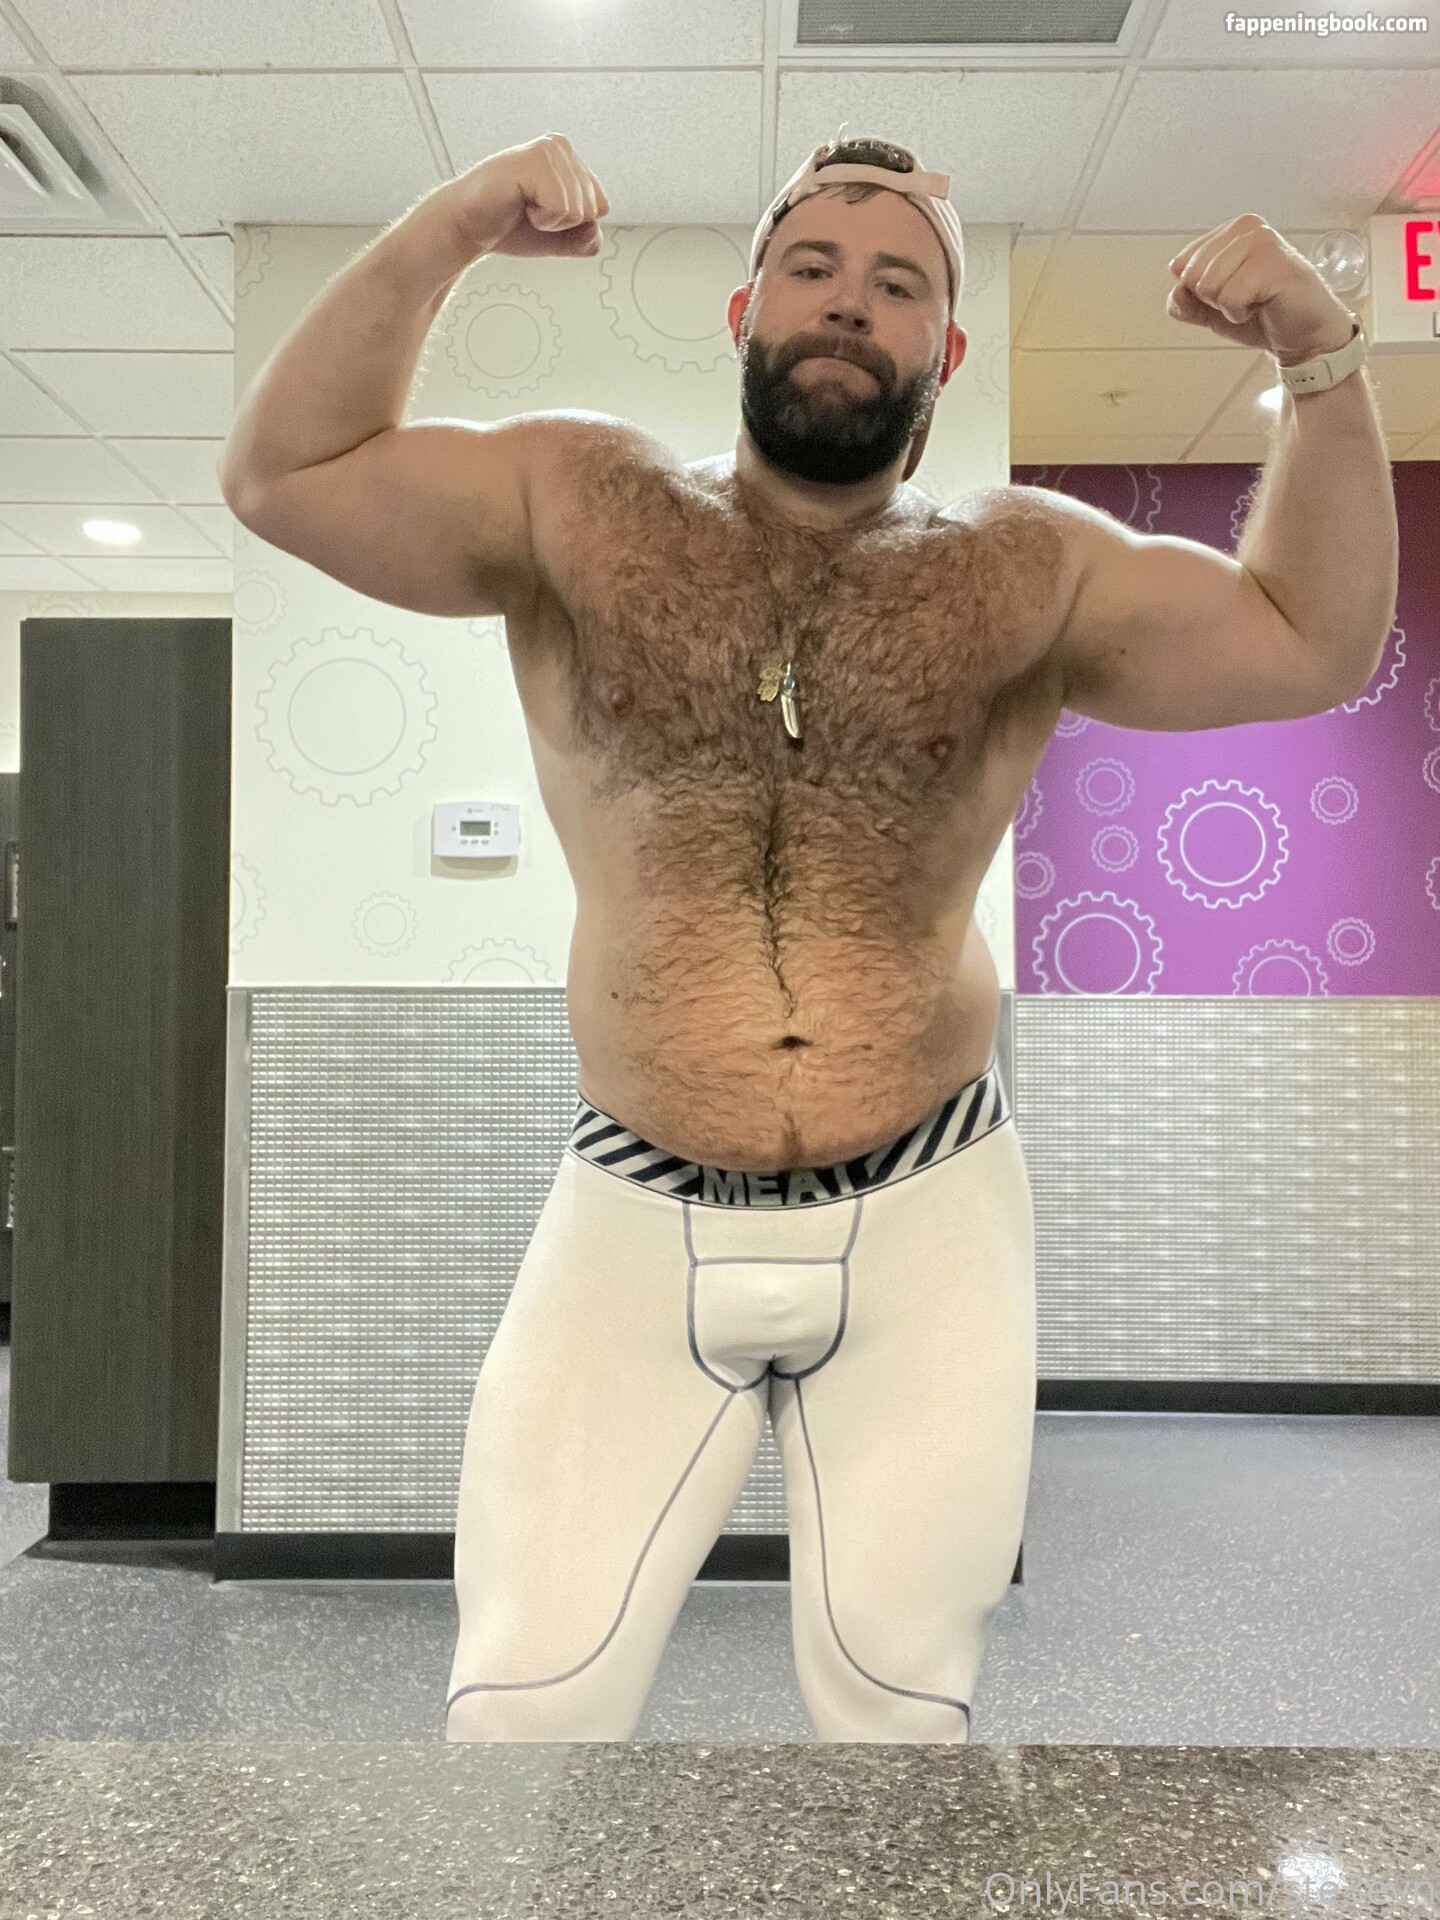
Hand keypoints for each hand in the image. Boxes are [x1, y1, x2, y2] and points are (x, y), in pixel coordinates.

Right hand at [436, 133, 609, 261]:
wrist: (468, 227)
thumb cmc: (507, 225)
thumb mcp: (558, 237)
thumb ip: (585, 238)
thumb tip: (596, 233)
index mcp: (569, 158)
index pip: (601, 206)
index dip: (573, 224)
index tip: (542, 214)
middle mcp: (560, 147)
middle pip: (593, 208)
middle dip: (563, 224)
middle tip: (530, 212)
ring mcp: (548, 150)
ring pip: (579, 210)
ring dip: (550, 222)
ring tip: (523, 207)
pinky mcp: (535, 161)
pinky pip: (562, 208)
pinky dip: (542, 219)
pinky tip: (519, 204)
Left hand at [1167, 214, 1354, 360]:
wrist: (1302, 335)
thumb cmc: (1262, 316)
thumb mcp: (1211, 311)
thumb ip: (1186, 303)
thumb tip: (1176, 292)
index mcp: (1230, 231)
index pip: (1181, 264)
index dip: (1198, 292)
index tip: (1230, 293)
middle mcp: (1246, 228)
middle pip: (1192, 274)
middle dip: (1212, 299)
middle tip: (1245, 299)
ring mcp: (1261, 242)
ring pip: (1208, 285)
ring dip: (1227, 306)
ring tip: (1255, 301)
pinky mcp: (1273, 263)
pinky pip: (1229, 297)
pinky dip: (1240, 312)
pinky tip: (1264, 305)